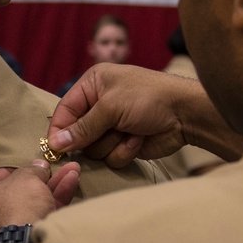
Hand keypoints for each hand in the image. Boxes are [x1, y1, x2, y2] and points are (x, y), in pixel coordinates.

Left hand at [0, 159, 80, 242]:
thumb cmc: (15, 206)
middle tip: (56, 167)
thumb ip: (32, 170)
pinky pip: (40, 216)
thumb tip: (39, 166)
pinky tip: (71, 182)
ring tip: (73, 169)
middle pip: (17, 194)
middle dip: (41, 179)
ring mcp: (6, 235)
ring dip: (53, 187)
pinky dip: (56, 200)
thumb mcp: (25, 178)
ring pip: (32, 204)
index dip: (14, 170)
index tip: (29, 165)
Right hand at [46, 63, 204, 167]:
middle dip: (93, 137)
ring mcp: (112, 126)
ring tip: (130, 131)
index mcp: (93, 85)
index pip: (65, 110)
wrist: (187, 114)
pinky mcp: (124, 144)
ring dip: (112, 143)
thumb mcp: (111, 107)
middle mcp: (100, 105)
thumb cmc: (149, 98)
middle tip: (108, 131)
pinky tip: (138, 139)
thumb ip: (83, 127)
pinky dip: (124, 151)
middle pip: (77, 134)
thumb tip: (56, 143)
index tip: (54, 148)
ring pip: (94, 150)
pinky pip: (110, 157)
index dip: (59, 130)